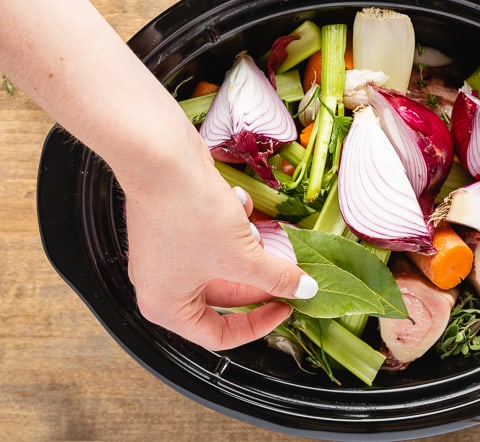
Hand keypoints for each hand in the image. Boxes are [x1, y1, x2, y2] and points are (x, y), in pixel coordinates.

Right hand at [122, 139, 316, 350]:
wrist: (161, 157)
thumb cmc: (189, 215)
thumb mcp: (242, 255)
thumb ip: (277, 278)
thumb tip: (305, 290)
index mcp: (168, 307)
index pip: (220, 336)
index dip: (259, 325)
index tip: (287, 306)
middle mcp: (162, 285)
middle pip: (226, 296)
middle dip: (259, 276)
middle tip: (288, 268)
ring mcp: (167, 254)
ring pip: (225, 262)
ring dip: (246, 244)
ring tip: (248, 225)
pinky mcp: (177, 226)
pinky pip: (216, 237)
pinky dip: (232, 223)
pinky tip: (235, 202)